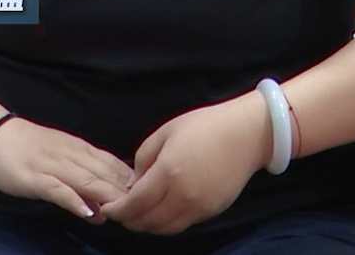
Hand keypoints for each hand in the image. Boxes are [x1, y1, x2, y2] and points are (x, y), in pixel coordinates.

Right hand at [0, 116, 135, 223]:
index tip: (148, 198)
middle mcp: (71, 155)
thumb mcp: (61, 155)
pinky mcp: (34, 177)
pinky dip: (74, 200)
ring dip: (107, 197)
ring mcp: (52, 165)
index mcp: (80, 148)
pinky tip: (87, 212)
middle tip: (141, 212)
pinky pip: (58, 189)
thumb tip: (106, 202)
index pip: (114, 165)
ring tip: (123, 213)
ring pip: (87, 181)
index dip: (133, 183)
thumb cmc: (28, 147)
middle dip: (126, 194)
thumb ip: (84, 176)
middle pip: (106, 175)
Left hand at [99, 92, 270, 234]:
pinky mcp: (212, 211)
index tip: (108, 208)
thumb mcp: (165, 132)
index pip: (136, 203)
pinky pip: (183, 224)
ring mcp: (199, 206)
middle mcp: (183, 195)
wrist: (246, 134)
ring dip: (148, 225)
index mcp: (168, 172)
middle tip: (120, 212)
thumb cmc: (203, 126)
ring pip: (165, 229)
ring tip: (138, 214)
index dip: (118, 210)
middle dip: (130, 220)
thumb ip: (143, 158)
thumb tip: (133, 184)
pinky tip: (160, 211)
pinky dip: (166, 223)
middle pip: (148, 221)